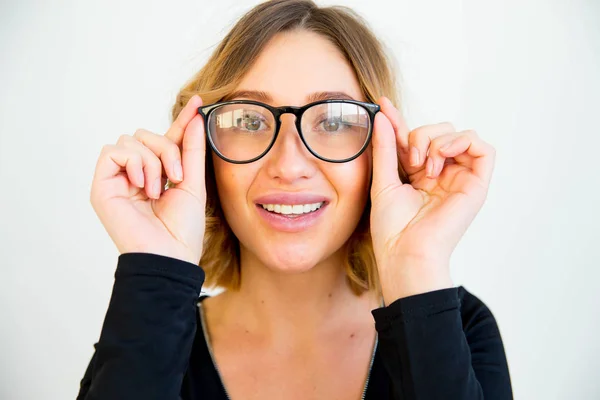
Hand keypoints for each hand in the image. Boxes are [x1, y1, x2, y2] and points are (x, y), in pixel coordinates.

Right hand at [90, 95, 206, 264]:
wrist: (169, 255)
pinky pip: (113, 151)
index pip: (167, 139)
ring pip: (131, 140)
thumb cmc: (181, 228)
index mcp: (158, 174)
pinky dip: (133, 163)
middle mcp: (136, 174)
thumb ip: (191, 149)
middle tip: (175, 178)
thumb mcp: (192, 182)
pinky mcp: (102, 184)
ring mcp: (118, 179)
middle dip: (166, 150)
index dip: (182, 120)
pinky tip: (143, 185)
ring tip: (157, 190)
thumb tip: (196, 116)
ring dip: (151, 160)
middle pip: (147, 135)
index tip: (197, 101)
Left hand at [369, 96, 495, 300]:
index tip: (382, 105)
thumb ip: (386, 147)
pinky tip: (439, 159)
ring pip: (460, 134)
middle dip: (421, 135)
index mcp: (420, 175)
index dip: (399, 120)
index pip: (415, 138)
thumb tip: (382, 115)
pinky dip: (461, 142)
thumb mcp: (383, 180)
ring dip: (438, 140)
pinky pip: (484, 149)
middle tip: (409, 161)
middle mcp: (442, 174)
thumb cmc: (392, 227)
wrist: (404, 252)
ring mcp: (460, 179)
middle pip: (440, 130)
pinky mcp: (476, 185)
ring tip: (424, 166)